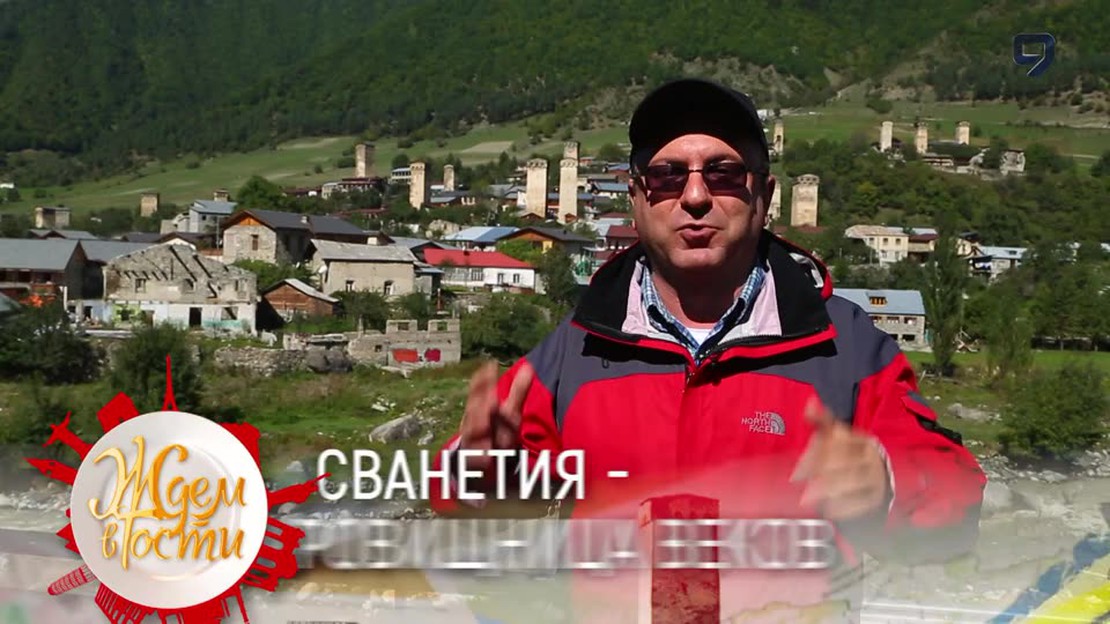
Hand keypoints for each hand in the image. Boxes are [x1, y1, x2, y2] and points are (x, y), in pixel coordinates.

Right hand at [457, 360, 533, 471]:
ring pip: (471, 435)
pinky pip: (474, 460)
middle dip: (481, 405)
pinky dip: (479, 459)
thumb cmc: (497, 431)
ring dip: (477, 431)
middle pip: (474, 411)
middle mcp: (474, 423)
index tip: (491, 366)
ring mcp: (472, 442)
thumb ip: (517, 391)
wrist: (480, 461)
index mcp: (481, 408)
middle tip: (491, 399)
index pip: (480, 390)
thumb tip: (528, 367)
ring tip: (485, 426)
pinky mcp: (472, 462)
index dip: (483, 379)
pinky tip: (486, 458)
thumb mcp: (510, 412)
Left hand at [790, 396, 890, 520]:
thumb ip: (820, 421)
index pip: (836, 442)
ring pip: (852, 481)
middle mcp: (869, 455)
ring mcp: (875, 475)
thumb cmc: (847, 452)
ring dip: (829, 490)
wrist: (877, 474)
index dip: (813, 457)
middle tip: (802, 489)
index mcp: (858, 438)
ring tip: (809, 500)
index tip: (796, 475)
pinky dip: (844, 507)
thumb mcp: (834, 435)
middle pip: (844, 462)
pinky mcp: (877, 495)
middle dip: (820, 474)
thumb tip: (809, 403)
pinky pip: (862, 502)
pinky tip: (827, 510)